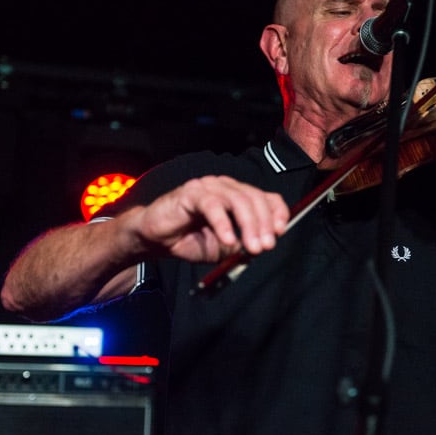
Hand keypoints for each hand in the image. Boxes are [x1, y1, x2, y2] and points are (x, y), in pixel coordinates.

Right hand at [121, 175, 289, 262]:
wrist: (155, 240)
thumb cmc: (190, 241)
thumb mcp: (223, 248)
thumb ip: (243, 244)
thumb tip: (263, 244)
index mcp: (237, 197)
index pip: (266, 197)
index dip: (277, 212)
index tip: (280, 232)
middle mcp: (226, 187)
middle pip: (255, 197)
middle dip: (264, 224)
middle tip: (265, 247)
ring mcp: (209, 187)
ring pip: (237, 199)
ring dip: (248, 224)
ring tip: (251, 247)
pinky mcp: (191, 192)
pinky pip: (212, 205)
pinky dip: (223, 223)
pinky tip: (228, 240)